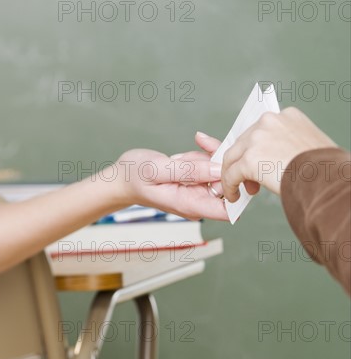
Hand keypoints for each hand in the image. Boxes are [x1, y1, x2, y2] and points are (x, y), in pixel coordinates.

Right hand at [112, 148, 227, 220]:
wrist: (121, 178)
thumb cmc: (134, 177)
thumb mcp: (158, 169)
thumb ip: (188, 171)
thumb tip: (219, 169)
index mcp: (191, 204)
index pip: (230, 209)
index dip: (237, 189)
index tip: (229, 167)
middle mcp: (198, 201)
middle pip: (227, 184)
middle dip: (218, 162)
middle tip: (197, 149)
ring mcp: (197, 191)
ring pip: (219, 171)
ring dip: (206, 156)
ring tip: (180, 157)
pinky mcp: (196, 180)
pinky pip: (209, 165)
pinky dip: (201, 155)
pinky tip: (184, 154)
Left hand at [203, 107, 336, 200]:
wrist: (329, 181)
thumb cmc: (327, 169)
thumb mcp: (310, 144)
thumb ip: (288, 143)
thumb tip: (275, 159)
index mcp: (286, 116)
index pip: (260, 130)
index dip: (256, 148)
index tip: (257, 163)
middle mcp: (269, 121)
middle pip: (244, 142)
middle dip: (243, 162)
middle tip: (249, 182)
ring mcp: (257, 139)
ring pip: (233, 157)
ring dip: (233, 174)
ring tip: (239, 190)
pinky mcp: (249, 159)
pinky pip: (231, 174)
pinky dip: (229, 186)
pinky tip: (233, 196)